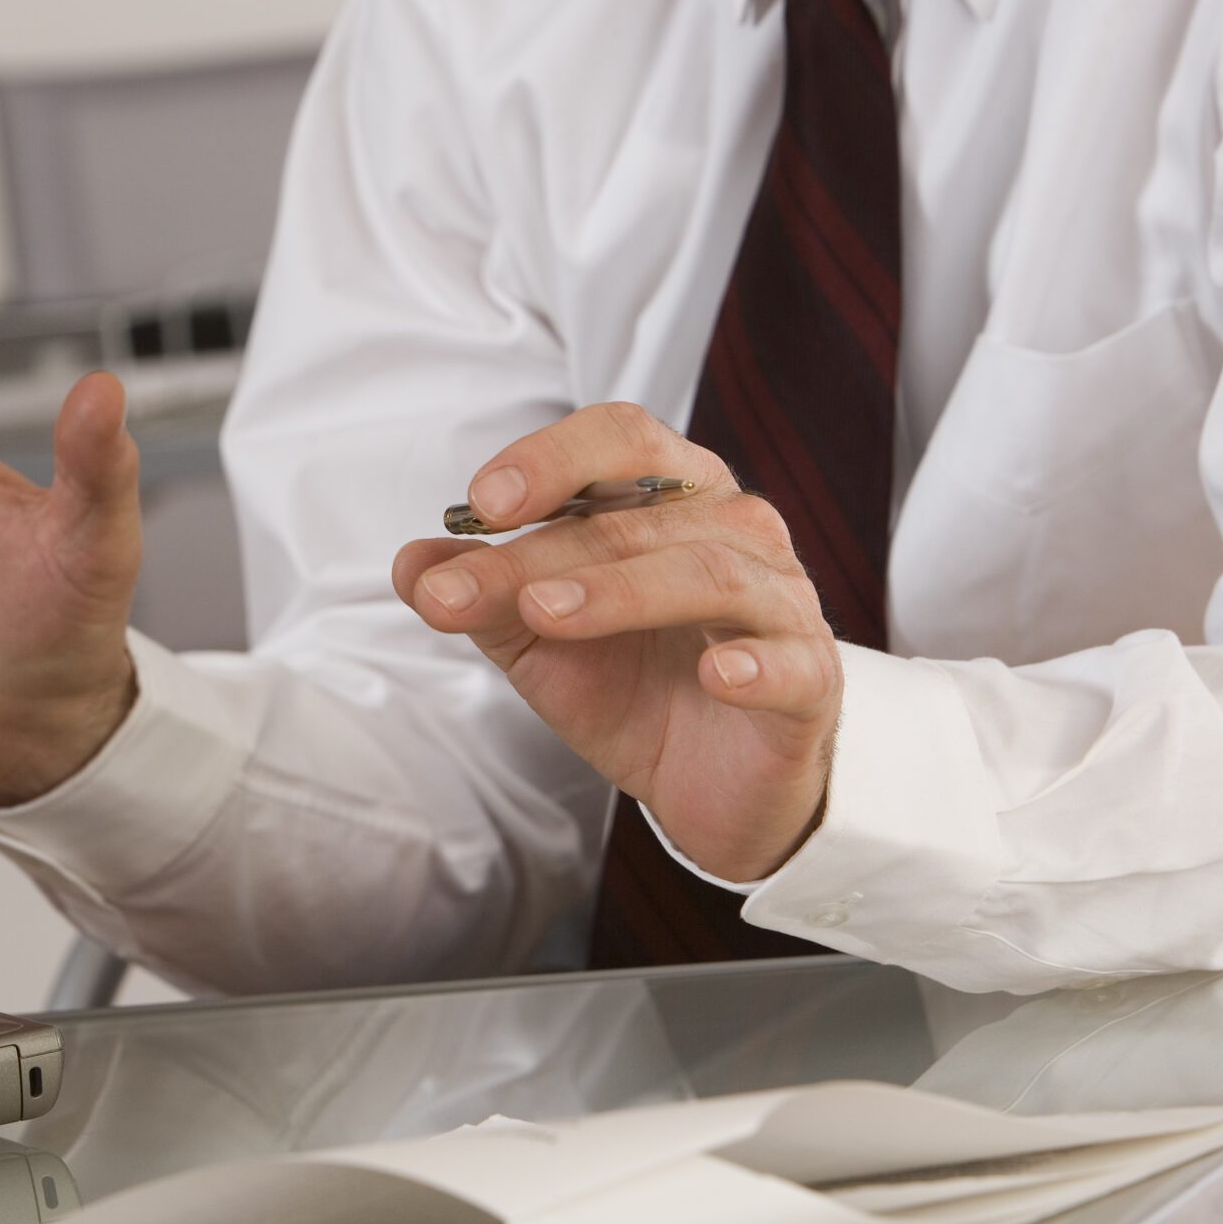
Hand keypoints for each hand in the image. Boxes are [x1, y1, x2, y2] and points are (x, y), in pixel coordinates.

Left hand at [393, 404, 845, 883]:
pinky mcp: (809, 681)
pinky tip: (713, 675)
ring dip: (621, 591)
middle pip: (644, 516)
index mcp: (673, 497)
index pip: (621, 439)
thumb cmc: (636, 686)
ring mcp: (780, 603)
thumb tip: (413, 564)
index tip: (480, 504)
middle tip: (469, 589)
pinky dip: (754, 664)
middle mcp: (735, 530)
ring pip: (709, 574)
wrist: (709, 784)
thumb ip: (481, 595)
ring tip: (546, 615)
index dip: (552, 459)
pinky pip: (790, 661)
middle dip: (544, 553)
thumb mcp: (539, 640)